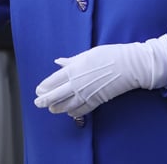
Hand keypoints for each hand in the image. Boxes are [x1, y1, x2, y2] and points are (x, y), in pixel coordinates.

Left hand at [34, 35, 166, 117]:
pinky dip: (74, 112)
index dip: (45, 87)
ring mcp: (87, 93)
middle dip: (45, 100)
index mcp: (73, 69)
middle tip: (38, 103)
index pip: (54, 81)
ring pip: (68, 104)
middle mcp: (77, 83)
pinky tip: (69, 113)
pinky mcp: (97, 100)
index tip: (38, 90)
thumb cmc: (108, 56)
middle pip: (56, 95)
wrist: (129, 66)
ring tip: (51, 109)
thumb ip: (71, 61)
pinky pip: (82, 109)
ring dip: (58, 107)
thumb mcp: (87, 54)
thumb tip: (58, 62)